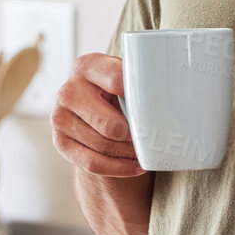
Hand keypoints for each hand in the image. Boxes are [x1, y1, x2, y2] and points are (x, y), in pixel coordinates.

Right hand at [50, 53, 145, 178]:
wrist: (94, 112)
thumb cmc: (117, 94)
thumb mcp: (125, 80)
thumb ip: (139, 81)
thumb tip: (174, 91)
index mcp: (87, 67)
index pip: (116, 81)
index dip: (138, 96)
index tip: (156, 107)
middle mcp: (68, 91)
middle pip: (110, 124)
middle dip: (134, 136)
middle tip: (151, 139)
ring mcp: (60, 118)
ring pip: (103, 145)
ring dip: (129, 153)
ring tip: (145, 152)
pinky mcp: (60, 142)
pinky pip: (93, 163)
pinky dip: (119, 167)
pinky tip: (136, 166)